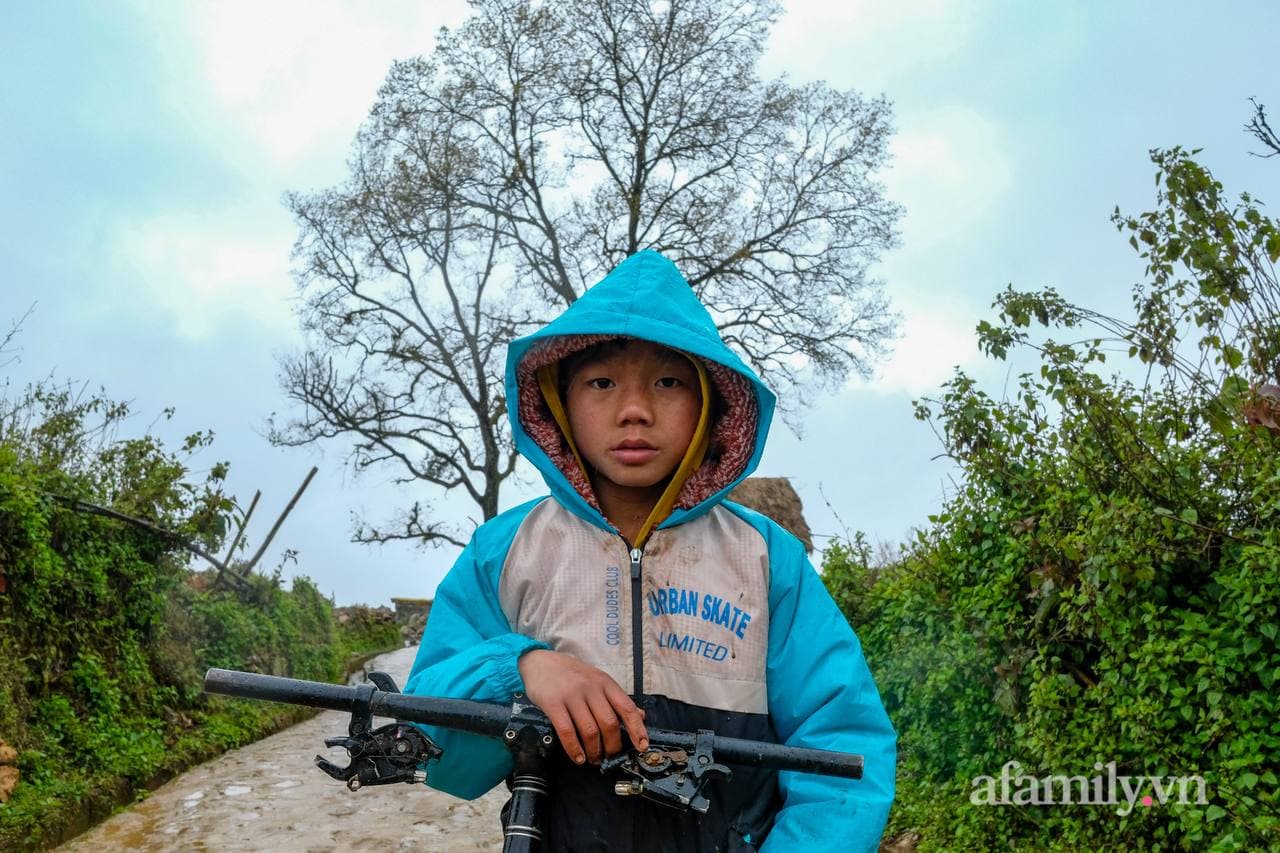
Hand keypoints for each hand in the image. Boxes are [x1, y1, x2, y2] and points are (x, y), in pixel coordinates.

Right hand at [517, 649, 648, 763]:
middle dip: (612, 746)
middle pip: (609, 723)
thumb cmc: (572, 675)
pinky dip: (574, 749)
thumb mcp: (598, 681)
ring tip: (594, 760)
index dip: (637, 729)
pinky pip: (567, 731)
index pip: (627, 708)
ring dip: (594, 751)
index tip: (641, 746)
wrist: (541, 662)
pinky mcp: (553, 703)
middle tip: (609, 757)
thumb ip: (617, 699)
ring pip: (590, 730)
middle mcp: (591, 688)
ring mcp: (572, 695)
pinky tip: (578, 757)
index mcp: (605, 683)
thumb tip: (641, 715)